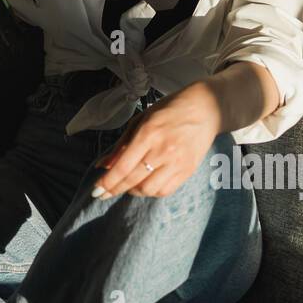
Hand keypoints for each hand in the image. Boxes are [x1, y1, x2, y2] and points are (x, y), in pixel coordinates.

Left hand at [90, 82, 222, 199]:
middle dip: (114, 189)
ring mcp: (177, 162)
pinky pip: (166, 190)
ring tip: (126, 186)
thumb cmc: (169, 110)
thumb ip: (122, 143)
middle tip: (103, 194)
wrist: (206, 109)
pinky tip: (145, 186)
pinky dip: (151, 192)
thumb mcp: (141, 119)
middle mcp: (163, 150)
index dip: (108, 181)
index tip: (96, 190)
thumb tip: (104, 165)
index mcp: (148, 133)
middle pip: (133, 180)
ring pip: (149, 189)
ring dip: (133, 191)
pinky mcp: (188, 170)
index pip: (123, 166)